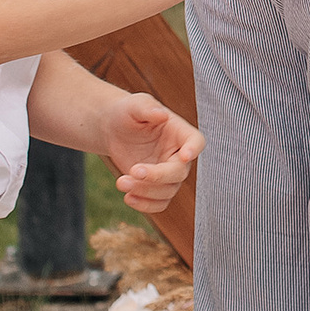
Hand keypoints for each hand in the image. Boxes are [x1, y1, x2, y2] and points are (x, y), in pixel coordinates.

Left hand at [95, 92, 204, 214]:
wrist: (113, 130)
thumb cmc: (128, 113)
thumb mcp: (135, 105)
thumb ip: (147, 108)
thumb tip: (161, 114)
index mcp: (179, 132)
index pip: (196, 142)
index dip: (194, 150)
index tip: (185, 155)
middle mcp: (178, 155)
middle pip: (179, 173)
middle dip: (156, 176)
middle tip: (132, 170)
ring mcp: (167, 173)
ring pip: (168, 191)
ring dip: (145, 191)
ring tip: (120, 181)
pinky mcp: (155, 187)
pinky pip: (159, 204)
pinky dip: (145, 205)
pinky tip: (128, 197)